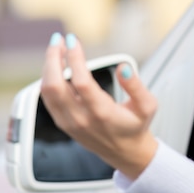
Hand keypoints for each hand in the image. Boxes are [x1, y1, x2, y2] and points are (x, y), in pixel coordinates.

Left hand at [40, 33, 158, 179]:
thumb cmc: (135, 126)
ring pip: (47, 91)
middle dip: (53, 58)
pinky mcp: (62, 123)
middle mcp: (81, 119)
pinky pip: (47, 98)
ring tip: (55, 49)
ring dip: (48, 66)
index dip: (74, 58)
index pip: (80, 81)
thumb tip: (123, 67)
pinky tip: (55, 66)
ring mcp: (69, 122)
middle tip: (58, 40)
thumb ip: (136, 85)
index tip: (73, 40)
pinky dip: (47, 79)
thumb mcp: (147, 106)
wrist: (125, 152)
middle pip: (55, 85)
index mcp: (102, 113)